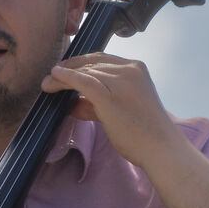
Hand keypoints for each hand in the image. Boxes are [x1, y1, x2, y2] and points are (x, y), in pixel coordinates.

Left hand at [46, 53, 179, 167]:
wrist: (160, 148)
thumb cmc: (143, 133)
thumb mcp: (123, 108)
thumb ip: (99, 102)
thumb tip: (75, 103)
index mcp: (136, 68)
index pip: (102, 59)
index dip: (80, 63)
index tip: (64, 70)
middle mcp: (130, 70)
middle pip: (91, 63)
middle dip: (68, 68)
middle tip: (51, 77)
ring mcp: (121, 82)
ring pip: (84, 71)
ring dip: (62, 76)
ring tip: (47, 84)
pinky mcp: (111, 97)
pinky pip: (82, 81)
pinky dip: (66, 78)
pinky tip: (54, 78)